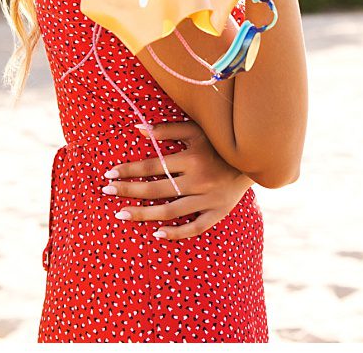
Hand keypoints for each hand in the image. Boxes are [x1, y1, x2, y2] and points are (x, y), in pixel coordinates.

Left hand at [106, 121, 253, 239]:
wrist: (255, 158)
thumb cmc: (219, 142)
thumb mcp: (196, 130)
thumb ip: (167, 129)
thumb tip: (137, 128)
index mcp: (194, 157)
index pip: (154, 165)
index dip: (129, 170)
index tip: (109, 173)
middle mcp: (201, 180)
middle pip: (157, 189)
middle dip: (129, 190)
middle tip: (106, 190)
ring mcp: (210, 199)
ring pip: (172, 211)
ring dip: (144, 214)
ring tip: (120, 214)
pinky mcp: (219, 213)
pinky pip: (195, 227)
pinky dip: (176, 233)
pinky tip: (156, 234)